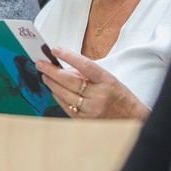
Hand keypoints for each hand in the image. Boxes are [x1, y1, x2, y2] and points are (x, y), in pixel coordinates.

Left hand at [35, 47, 149, 119]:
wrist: (130, 118)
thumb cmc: (118, 95)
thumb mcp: (108, 79)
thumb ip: (87, 73)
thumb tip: (64, 68)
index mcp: (107, 81)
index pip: (85, 65)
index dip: (69, 56)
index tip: (55, 49)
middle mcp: (99, 96)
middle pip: (70, 81)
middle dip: (52, 71)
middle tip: (41, 63)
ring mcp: (91, 110)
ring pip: (65, 95)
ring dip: (51, 83)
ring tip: (44, 75)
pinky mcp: (85, 121)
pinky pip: (66, 107)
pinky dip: (58, 96)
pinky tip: (53, 89)